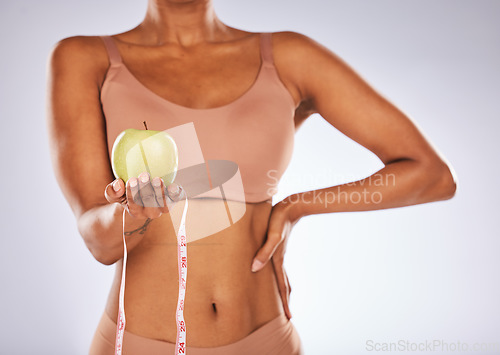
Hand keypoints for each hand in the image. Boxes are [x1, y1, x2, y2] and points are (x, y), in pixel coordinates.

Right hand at [104, 171, 183, 218]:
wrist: (143, 199)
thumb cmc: (126, 195)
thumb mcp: (115, 195)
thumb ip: (112, 191)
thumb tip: (118, 184)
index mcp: (136, 212)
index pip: (134, 205)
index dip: (133, 193)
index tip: (131, 180)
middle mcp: (150, 212)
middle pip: (149, 203)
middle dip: (146, 189)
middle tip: (143, 175)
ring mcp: (162, 207)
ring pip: (163, 203)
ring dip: (160, 191)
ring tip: (157, 179)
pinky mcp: (172, 200)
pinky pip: (176, 199)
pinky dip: (175, 193)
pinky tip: (173, 186)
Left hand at [251, 196, 300, 319]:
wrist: (291, 206)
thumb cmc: (280, 220)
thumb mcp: (273, 236)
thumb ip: (264, 252)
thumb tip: (254, 268)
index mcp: (278, 260)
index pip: (282, 286)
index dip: (285, 302)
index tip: (289, 318)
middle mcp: (280, 259)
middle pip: (284, 285)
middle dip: (286, 301)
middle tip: (288, 316)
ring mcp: (280, 253)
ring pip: (281, 276)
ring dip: (283, 290)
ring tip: (283, 300)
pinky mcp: (278, 246)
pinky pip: (278, 266)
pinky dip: (278, 275)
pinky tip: (273, 274)